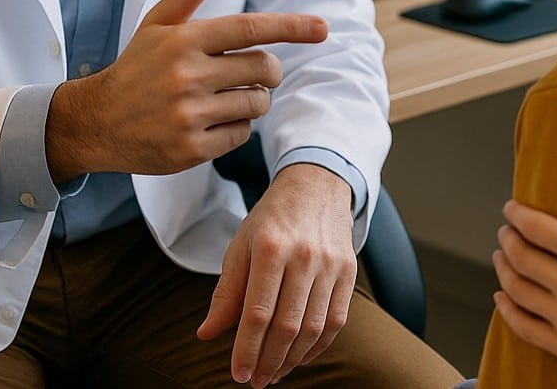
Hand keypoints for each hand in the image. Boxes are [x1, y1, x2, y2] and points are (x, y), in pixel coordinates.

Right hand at [45, 0, 327, 181]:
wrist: (96, 121)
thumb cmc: (137, 67)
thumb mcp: (158, 23)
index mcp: (183, 40)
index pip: (250, 28)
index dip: (291, 26)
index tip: (323, 28)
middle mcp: (187, 76)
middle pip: (263, 68)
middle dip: (269, 70)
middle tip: (253, 72)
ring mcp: (188, 114)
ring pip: (257, 103)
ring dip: (254, 99)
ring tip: (226, 96)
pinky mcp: (191, 149)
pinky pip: (241, 132)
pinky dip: (236, 126)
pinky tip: (210, 121)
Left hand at [197, 163, 357, 386]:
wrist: (316, 187)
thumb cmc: (272, 219)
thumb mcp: (241, 246)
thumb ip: (226, 292)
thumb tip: (207, 333)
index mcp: (270, 248)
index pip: (257, 312)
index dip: (246, 349)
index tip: (238, 374)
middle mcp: (303, 257)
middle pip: (287, 325)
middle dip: (269, 361)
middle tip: (256, 380)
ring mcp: (330, 265)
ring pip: (313, 328)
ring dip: (293, 359)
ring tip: (275, 372)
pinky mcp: (349, 272)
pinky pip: (336, 320)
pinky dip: (319, 345)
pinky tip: (301, 356)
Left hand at [492, 154, 556, 386]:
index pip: (537, 228)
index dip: (517, 215)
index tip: (512, 209)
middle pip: (521, 257)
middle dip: (508, 239)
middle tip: (507, 231)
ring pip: (517, 291)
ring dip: (503, 269)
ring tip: (503, 257)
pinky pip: (524, 328)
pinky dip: (507, 310)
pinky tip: (503, 297)